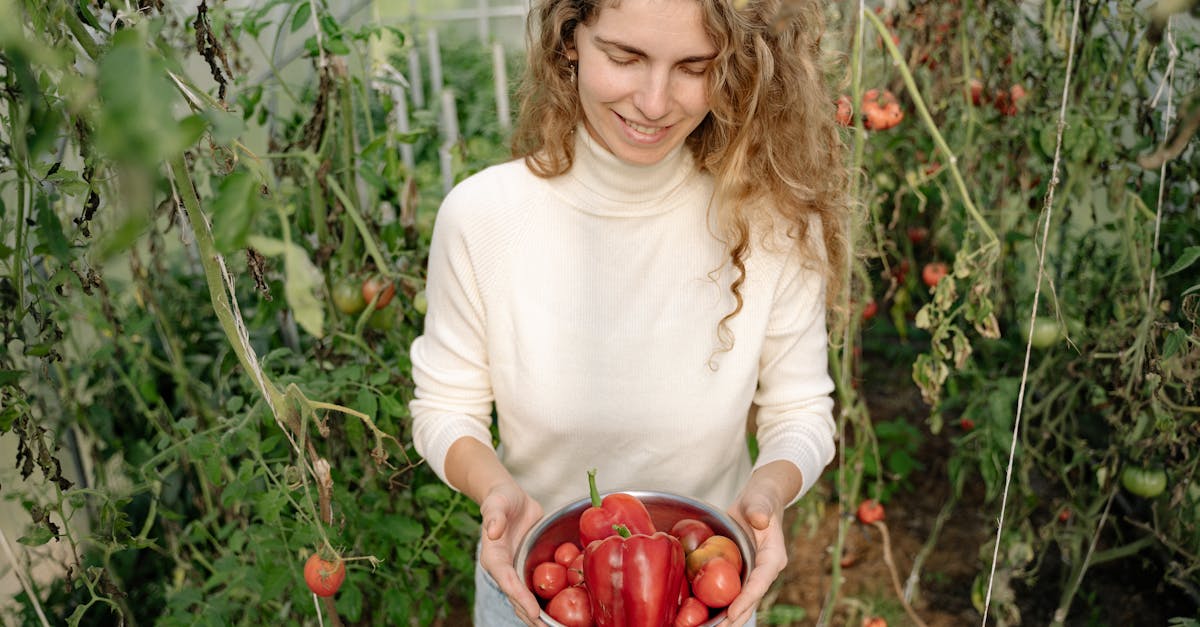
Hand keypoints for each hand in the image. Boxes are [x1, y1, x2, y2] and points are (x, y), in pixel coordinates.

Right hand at [478, 481, 545, 625]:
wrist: (510, 498)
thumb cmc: (500, 499)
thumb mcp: (496, 503)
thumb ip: (494, 516)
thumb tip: (493, 531)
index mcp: (494, 558)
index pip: (507, 581)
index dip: (520, 598)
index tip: (533, 611)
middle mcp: (504, 569)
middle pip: (517, 597)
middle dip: (531, 615)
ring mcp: (517, 569)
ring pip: (526, 597)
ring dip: (538, 615)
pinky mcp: (528, 566)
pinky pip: (536, 586)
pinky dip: (546, 600)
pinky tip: (561, 611)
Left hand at [721, 461, 800, 625]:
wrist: (758, 501)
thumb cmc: (761, 499)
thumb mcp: (761, 500)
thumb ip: (760, 509)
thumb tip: (760, 520)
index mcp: (773, 557)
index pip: (761, 582)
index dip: (747, 598)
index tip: (732, 612)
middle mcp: (764, 570)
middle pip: (750, 599)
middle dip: (735, 616)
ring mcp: (752, 573)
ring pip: (740, 600)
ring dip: (725, 617)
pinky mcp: (740, 572)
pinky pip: (729, 590)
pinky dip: (717, 602)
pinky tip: (701, 613)